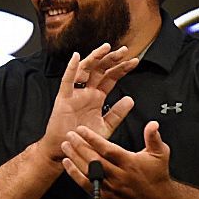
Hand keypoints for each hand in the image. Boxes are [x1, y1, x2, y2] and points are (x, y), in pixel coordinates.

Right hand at [39, 44, 137, 162]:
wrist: (67, 150)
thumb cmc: (84, 140)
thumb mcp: (106, 127)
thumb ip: (117, 114)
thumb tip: (130, 99)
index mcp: (96, 98)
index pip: (111, 79)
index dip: (122, 69)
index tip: (134, 61)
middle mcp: (86, 93)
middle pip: (100, 71)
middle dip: (112, 59)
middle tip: (123, 51)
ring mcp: (75, 94)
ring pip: (85, 71)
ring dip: (95, 58)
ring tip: (106, 48)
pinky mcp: (63, 99)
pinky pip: (67, 81)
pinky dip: (71, 69)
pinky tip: (77, 57)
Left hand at [60, 121, 172, 198]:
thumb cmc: (157, 175)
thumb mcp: (160, 153)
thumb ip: (153, 137)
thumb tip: (153, 124)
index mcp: (130, 164)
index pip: (107, 149)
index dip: (93, 139)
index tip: (81, 130)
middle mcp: (119, 176)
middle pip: (94, 160)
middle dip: (80, 146)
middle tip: (69, 135)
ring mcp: (111, 188)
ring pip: (88, 172)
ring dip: (74, 158)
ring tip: (65, 146)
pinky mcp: (105, 197)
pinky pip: (86, 185)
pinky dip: (75, 174)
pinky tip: (67, 163)